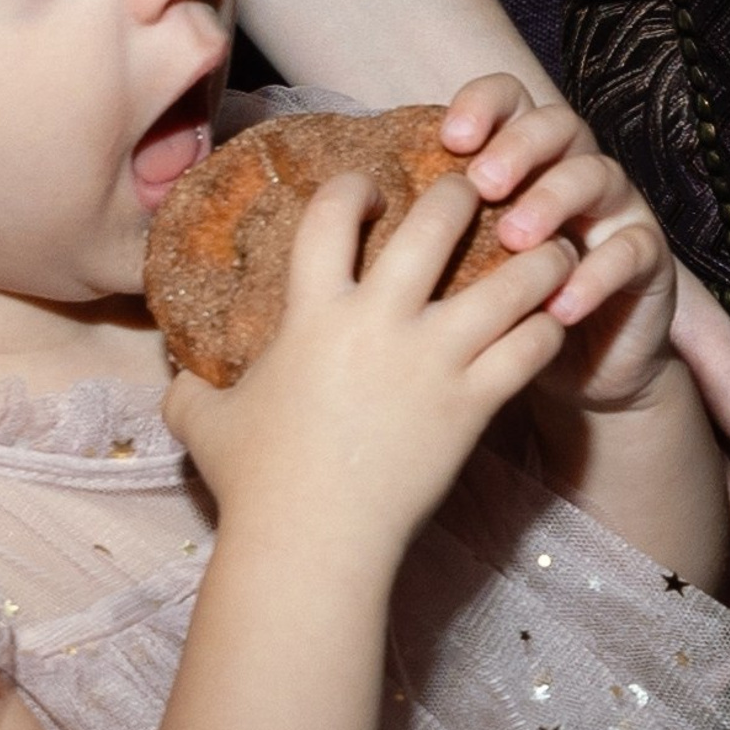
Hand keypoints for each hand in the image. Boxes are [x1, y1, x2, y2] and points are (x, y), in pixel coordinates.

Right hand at [163, 171, 571, 554]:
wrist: (313, 542)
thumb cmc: (257, 483)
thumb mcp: (203, 422)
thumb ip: (190, 387)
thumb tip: (176, 376)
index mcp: (313, 314)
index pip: (330, 216)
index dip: (352, 188)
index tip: (370, 187)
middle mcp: (379, 323)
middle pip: (434, 226)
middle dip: (460, 193)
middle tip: (478, 187)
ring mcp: (433, 362)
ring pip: (508, 283)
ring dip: (537, 258)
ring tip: (552, 248)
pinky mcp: (473, 404)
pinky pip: (530, 349)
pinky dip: (549, 327)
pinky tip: (554, 320)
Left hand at [434, 77, 676, 412]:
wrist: (577, 371)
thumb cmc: (503, 314)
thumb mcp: (461, 268)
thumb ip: (430, 229)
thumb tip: (352, 210)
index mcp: (527, 159)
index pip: (512, 99)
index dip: (484, 105)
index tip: (448, 138)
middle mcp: (575, 171)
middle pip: (559, 124)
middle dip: (519, 147)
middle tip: (481, 185)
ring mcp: (617, 211)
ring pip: (599, 174)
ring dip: (553, 201)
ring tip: (515, 240)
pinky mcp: (648, 259)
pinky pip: (631, 249)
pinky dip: (596, 274)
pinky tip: (560, 304)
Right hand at [437, 80, 729, 504]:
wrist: (550, 237)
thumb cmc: (613, 313)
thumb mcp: (680, 356)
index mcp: (647, 247)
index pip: (644, 250)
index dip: (608, 275)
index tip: (563, 313)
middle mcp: (609, 193)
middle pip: (601, 178)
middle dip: (562, 203)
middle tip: (518, 237)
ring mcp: (561, 151)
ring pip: (560, 128)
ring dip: (524, 151)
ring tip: (480, 181)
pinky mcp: (510, 120)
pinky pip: (505, 95)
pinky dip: (485, 106)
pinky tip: (451, 134)